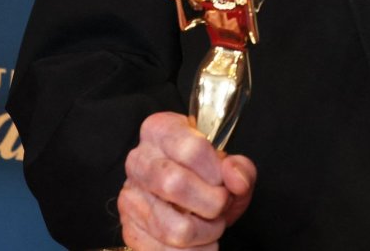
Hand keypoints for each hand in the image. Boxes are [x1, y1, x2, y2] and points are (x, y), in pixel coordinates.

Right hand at [118, 111, 256, 249]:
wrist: (184, 200)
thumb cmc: (206, 178)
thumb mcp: (229, 166)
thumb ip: (240, 168)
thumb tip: (235, 179)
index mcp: (160, 130)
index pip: (191, 149)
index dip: (216, 172)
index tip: (224, 182)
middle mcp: (138, 160)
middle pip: (174, 184)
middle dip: (211, 203)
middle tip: (221, 205)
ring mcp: (130, 197)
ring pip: (174, 228)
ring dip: (206, 233)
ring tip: (212, 225)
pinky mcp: (130, 230)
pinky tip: (199, 242)